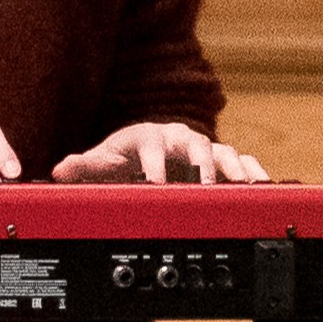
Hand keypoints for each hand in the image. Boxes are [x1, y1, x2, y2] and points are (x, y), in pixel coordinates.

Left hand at [52, 121, 268, 183]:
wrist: (146, 150)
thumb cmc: (123, 156)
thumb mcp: (102, 162)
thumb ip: (83, 166)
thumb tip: (60, 169)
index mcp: (149, 136)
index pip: (152, 146)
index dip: (154, 164)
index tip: (155, 182)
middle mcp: (178, 138)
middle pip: (195, 143)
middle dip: (202, 163)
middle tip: (205, 184)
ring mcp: (200, 148)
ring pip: (222, 151)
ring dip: (232, 167)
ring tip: (242, 185)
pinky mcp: (217, 159)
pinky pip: (239, 160)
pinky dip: (251, 169)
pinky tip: (262, 183)